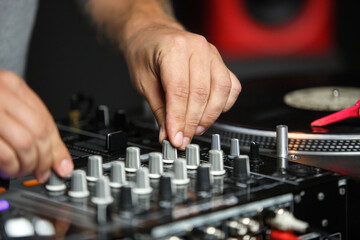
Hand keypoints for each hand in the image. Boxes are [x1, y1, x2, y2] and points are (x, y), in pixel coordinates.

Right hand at [0, 70, 72, 181]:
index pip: (46, 121)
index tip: (60, 166)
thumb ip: (35, 127)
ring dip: (27, 164)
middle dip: (43, 159)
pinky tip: (9, 168)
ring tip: (23, 170)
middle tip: (41, 171)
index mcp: (12, 85)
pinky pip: (3, 152)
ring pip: (24, 143)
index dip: (55, 148)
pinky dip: (10, 165)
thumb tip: (60, 160)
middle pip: (38, 133)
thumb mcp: (8, 107)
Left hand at [124, 26, 240, 149]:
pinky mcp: (221, 62)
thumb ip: (159, 110)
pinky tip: (210, 113)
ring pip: (221, 91)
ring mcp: (212, 54)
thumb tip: (169, 134)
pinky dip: (223, 105)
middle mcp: (197, 47)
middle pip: (201, 93)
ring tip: (195, 129)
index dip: (178, 119)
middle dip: (192, 122)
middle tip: (183, 139)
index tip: (175, 138)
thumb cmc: (146, 53)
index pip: (179, 91)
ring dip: (209, 116)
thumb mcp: (143, 82)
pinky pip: (231, 87)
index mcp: (174, 48)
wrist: (152, 34)